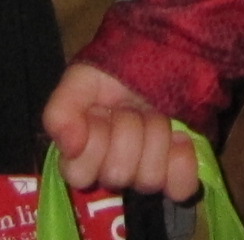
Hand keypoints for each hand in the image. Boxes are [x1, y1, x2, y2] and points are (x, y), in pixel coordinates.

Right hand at [45, 63, 199, 202]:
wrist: (160, 56)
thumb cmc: (115, 72)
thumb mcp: (80, 80)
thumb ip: (61, 111)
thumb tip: (70, 146)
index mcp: (83, 155)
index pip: (80, 174)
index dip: (94, 142)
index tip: (101, 112)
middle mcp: (112, 170)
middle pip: (117, 174)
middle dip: (128, 131)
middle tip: (131, 109)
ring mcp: (146, 173)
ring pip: (148, 179)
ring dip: (156, 136)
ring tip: (155, 114)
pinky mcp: (177, 174)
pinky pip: (180, 188)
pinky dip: (181, 161)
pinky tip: (180, 138)